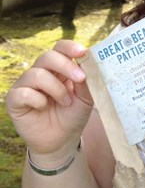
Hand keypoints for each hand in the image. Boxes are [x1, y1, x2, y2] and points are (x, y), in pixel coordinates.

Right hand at [5, 40, 92, 165]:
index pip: (60, 48)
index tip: (82, 52)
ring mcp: (26, 85)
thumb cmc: (73, 115)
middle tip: (80, 79)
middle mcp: (40, 72)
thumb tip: (87, 63)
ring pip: (36, 74)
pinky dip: (37, 100)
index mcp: (58, 68)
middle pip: (47, 56)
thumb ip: (86, 81)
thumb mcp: (86, 98)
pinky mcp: (14, 100)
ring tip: (66, 102)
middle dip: (65, 65)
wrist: (61, 141)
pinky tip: (44, 108)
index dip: (69, 47)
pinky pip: (23, 92)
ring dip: (56, 89)